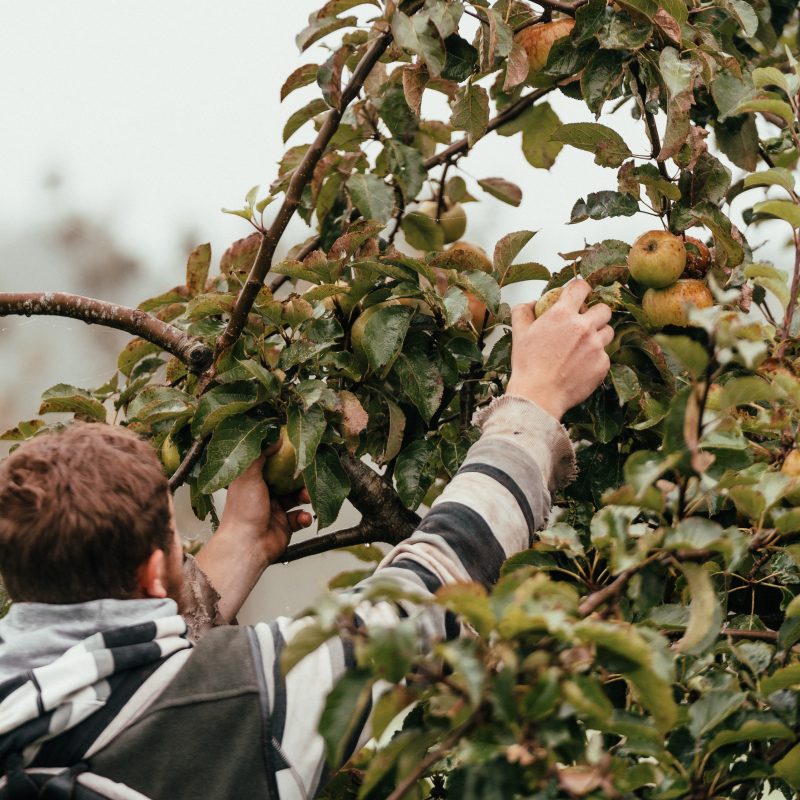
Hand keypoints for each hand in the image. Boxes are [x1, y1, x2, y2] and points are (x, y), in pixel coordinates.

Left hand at [194, 445, 312, 621]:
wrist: (246, 546)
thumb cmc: (243, 511)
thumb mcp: (248, 474)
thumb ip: (260, 452)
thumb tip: (275, 434)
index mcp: (252, 480)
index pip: (271, 462)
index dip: (284, 455)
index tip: (298, 448)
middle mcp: (264, 493)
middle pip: (287, 479)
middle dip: (300, 476)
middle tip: (309, 472)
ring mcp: (276, 510)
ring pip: (298, 497)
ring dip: (306, 495)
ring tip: (308, 497)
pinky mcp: (286, 525)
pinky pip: (301, 516)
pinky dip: (305, 516)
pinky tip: (304, 517)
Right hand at [506, 279, 612, 419]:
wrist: (539, 396)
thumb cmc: (528, 365)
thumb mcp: (519, 333)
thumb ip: (523, 311)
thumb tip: (532, 303)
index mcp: (562, 315)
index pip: (581, 287)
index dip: (580, 289)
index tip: (578, 296)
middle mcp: (583, 327)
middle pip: (603, 309)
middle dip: (595, 313)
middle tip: (584, 323)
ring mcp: (596, 346)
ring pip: (608, 332)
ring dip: (598, 335)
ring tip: (583, 346)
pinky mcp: (603, 364)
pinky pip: (605, 355)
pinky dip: (595, 358)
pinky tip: (581, 366)